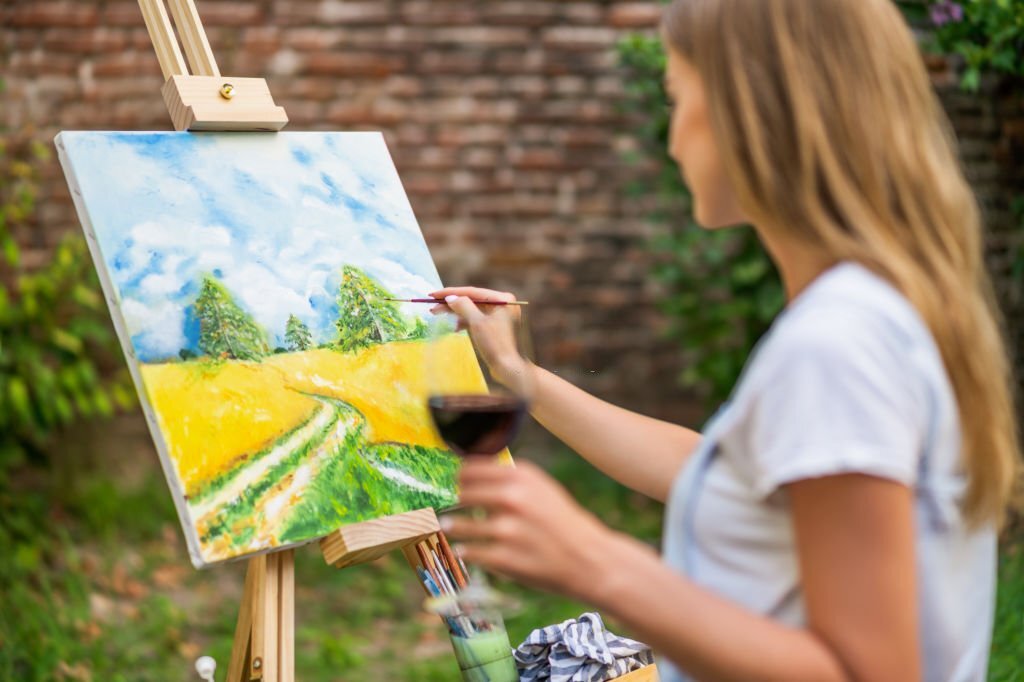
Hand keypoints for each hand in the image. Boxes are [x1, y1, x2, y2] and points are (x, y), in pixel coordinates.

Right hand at [428, 286, 529, 388]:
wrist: (509, 368)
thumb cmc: (495, 344)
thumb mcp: (477, 322)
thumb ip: (463, 306)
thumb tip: (450, 298)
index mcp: (503, 299)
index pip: (472, 292)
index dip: (451, 293)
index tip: (433, 294)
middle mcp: (503, 304)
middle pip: (472, 300)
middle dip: (452, 304)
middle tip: (432, 307)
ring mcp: (500, 316)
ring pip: (473, 310)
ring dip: (456, 313)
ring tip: (437, 314)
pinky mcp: (496, 327)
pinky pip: (477, 319)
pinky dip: (465, 322)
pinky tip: (454, 328)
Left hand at [441, 458, 623, 600]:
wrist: (590, 559)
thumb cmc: (564, 523)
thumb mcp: (543, 488)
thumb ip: (511, 479)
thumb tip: (471, 471)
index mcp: (522, 476)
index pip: (470, 467)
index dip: (459, 476)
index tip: (455, 482)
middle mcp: (512, 498)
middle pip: (462, 493)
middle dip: (454, 500)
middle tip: (448, 505)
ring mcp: (507, 530)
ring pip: (458, 525)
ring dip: (452, 526)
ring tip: (448, 525)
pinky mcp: (504, 558)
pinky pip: (470, 552)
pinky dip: (466, 550)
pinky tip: (465, 549)